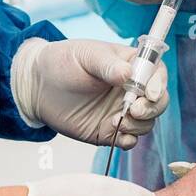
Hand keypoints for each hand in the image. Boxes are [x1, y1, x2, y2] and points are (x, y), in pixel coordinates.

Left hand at [12, 37, 167, 145]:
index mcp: (131, 66)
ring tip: (116, 119)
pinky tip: (114, 132)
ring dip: (139, 124)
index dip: (158, 84)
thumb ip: (108, 65)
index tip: (148, 92)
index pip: (157, 74)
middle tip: (134, 109)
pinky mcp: (109, 131)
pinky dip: (128, 139)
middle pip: (158, 102)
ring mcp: (122, 111)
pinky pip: (129, 140)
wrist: (38, 86)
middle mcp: (131, 90)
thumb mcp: (86, 55)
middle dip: (152, 108)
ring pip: (147, 123)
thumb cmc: (63, 62)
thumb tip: (128, 74)